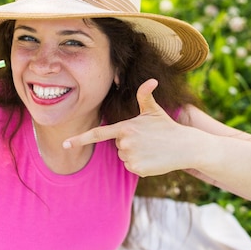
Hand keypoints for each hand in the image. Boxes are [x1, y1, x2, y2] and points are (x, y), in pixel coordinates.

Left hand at [63, 79, 193, 176]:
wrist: (185, 146)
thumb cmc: (167, 127)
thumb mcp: (154, 111)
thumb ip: (145, 96)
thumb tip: (152, 80)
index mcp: (125, 127)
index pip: (97, 133)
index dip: (80, 139)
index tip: (65, 144)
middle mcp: (125, 142)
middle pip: (117, 145)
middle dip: (128, 143)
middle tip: (146, 140)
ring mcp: (130, 156)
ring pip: (124, 157)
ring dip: (134, 154)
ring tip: (151, 148)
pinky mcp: (137, 169)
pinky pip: (131, 167)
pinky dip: (140, 164)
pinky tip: (152, 158)